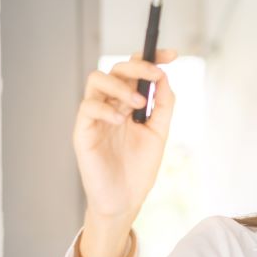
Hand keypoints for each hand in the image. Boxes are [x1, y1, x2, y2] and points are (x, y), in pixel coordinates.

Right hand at [71, 49, 176, 256]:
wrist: (124, 200)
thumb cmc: (139, 169)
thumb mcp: (159, 133)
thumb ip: (163, 105)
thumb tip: (165, 77)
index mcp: (129, 103)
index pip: (136, 71)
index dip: (152, 58)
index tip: (173, 55)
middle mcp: (111, 105)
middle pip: (116, 68)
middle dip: (137, 65)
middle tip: (155, 74)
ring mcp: (95, 116)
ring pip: (97, 79)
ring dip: (121, 86)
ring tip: (138, 104)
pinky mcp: (83, 131)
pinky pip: (88, 107)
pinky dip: (106, 109)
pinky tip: (121, 121)